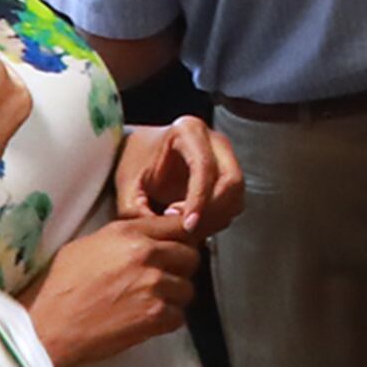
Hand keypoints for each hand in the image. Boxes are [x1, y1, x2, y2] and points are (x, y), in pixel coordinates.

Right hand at [29, 211, 200, 364]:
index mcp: (128, 232)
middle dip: (181, 269)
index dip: (182, 239)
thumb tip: (147, 238)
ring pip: (187, 289)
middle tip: (165, 280)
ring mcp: (153, 284)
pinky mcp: (156, 315)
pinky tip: (146, 321)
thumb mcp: (87, 245)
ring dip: (174, 298)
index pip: (178, 226)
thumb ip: (123, 238)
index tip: (178, 249)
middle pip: (191, 257)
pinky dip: (167, 321)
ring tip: (151, 303)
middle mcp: (145, 253)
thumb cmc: (60, 287)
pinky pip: (179, 316)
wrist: (50, 325)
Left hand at [124, 116, 243, 236]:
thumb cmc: (136, 164)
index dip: (199, 200)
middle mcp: (214, 140)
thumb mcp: (129, 186)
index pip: (205, 167)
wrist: (142, 156)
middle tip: (186, 227)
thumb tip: (159, 234)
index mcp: (188, 131)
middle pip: (231, 181)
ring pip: (236, 194)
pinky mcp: (229, 174)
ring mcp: (226, 156)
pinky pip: (234, 202)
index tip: (187, 225)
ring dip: (216, 217)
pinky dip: (218, 218)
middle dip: (212, 212)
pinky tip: (194, 221)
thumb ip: (138, 211)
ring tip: (185, 223)